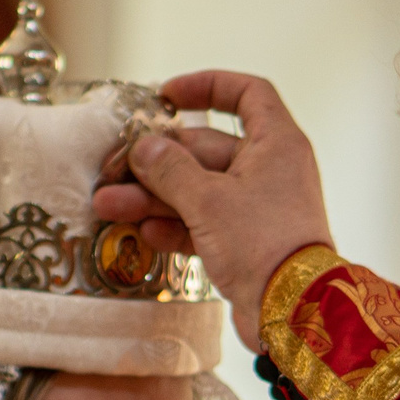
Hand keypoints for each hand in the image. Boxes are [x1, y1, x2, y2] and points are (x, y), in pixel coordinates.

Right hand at [93, 70, 335, 350]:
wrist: (291, 313)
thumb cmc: (264, 245)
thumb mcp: (208, 200)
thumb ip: (170, 169)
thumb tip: (145, 147)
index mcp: (276, 144)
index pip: (247, 94)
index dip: (207, 86)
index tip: (168, 94)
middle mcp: (270, 170)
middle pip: (205, 150)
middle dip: (156, 162)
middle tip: (114, 171)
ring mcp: (257, 208)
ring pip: (198, 190)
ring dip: (153, 197)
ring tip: (108, 205)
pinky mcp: (247, 242)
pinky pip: (204, 223)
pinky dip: (175, 226)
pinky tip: (145, 233)